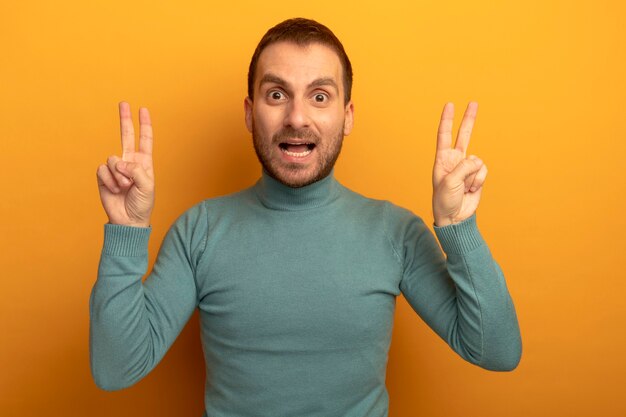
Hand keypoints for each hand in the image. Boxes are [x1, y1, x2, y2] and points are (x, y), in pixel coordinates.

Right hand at [96, 102, 154, 226]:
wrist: (128, 220)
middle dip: (125, 119)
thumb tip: (120, 162)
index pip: (145, 140)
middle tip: (124, 103)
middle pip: (126, 136)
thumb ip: (136, 170)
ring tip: (125, 187)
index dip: (145, 125)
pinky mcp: (103, 176)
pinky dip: (109, 180)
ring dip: (119, 175)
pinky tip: (114, 189)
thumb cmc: (142, 204)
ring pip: (113, 159)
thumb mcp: (147, 186)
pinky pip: (103, 170)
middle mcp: (130, 162)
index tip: (144, 110)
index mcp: (144, 162)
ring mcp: (116, 168)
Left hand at [432, 102, 487, 226]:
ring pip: (477, 161)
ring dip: (472, 176)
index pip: (444, 135)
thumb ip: (463, 168)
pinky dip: (479, 181)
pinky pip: (483, 171)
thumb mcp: (449, 182)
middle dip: (468, 119)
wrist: (455, 217)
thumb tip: (477, 161)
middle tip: (473, 102)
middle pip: (463, 135)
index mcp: (442, 159)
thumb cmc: (445, 200)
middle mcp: (455, 160)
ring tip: (464, 187)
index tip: (449, 105)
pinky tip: (471, 189)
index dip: (447, 119)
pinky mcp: (477, 176)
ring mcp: (467, 168)